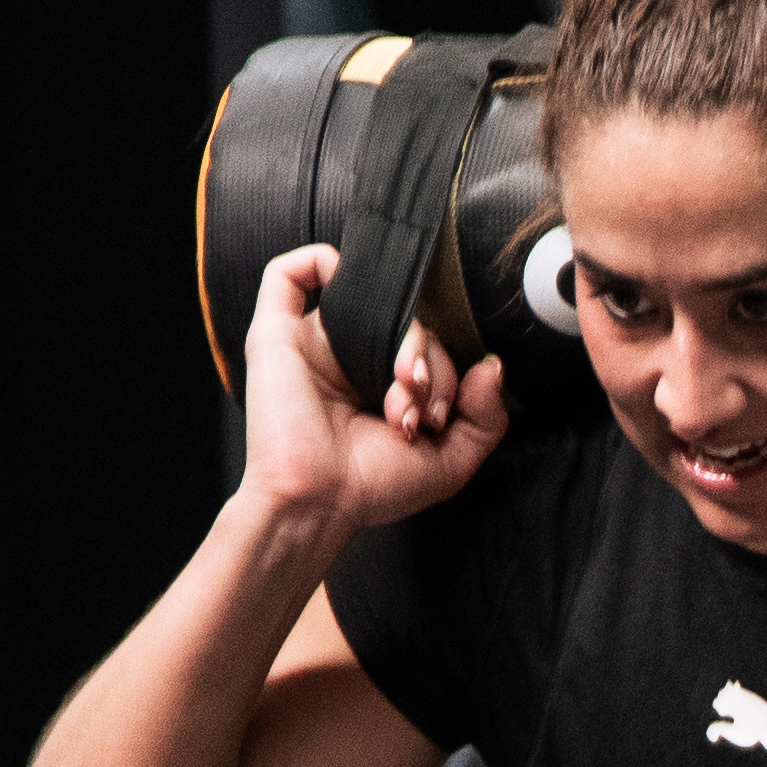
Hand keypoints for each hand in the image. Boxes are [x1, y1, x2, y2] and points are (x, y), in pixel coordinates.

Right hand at [235, 241, 505, 544]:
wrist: (318, 503)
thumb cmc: (373, 489)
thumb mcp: (451, 463)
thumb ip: (486, 418)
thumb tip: (492, 366)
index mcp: (382, 384)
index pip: (429, 346)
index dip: (445, 373)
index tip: (436, 417)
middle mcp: (350, 359)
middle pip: (407, 321)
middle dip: (429, 365)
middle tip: (418, 409)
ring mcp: (314, 343)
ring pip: (371, 299)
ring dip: (403, 335)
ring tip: (403, 387)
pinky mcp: (275, 333)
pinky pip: (288, 272)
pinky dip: (322, 263)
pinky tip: (353, 303)